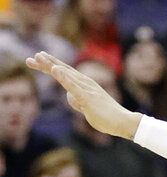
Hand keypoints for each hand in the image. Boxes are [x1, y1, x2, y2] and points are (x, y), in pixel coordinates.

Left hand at [25, 52, 140, 138]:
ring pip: (66, 74)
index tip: (37, 60)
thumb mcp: (86, 107)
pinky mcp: (87, 96)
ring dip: (52, 65)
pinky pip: (72, 85)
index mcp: (84, 85)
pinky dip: (63, 76)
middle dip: (47, 63)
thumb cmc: (106, 116)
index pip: (64, 73)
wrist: (122, 121)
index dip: (50, 66)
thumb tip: (69, 96)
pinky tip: (55, 70)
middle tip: (33, 55)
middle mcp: (85, 83)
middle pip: (63, 70)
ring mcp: (86, 88)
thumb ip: (77, 100)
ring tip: (39, 57)